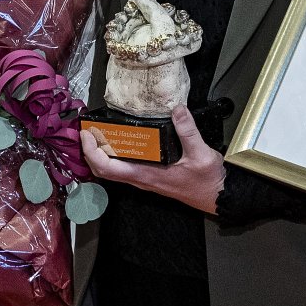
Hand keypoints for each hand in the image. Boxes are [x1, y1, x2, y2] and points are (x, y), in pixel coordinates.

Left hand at [81, 105, 225, 215]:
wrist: (218, 197)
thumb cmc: (208, 181)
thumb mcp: (201, 154)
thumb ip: (188, 131)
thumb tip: (177, 109)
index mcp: (148, 175)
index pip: (109, 169)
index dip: (92, 153)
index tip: (87, 135)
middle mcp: (142, 179)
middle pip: (104, 171)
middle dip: (90, 152)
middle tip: (87, 130)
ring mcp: (145, 179)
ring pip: (113, 171)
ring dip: (100, 154)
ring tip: (98, 133)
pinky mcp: (151, 177)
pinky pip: (124, 168)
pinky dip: (114, 156)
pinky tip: (118, 141)